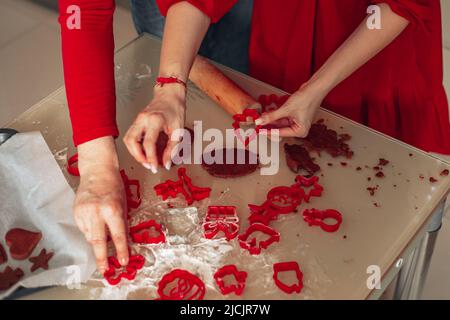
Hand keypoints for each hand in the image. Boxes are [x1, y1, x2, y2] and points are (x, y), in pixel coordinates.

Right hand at [74, 137, 128, 272]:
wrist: (97, 171)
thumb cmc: (114, 186)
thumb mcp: (124, 204)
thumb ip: (121, 222)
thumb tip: (121, 242)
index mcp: (113, 209)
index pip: (118, 235)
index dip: (121, 250)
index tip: (123, 261)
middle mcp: (97, 211)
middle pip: (98, 241)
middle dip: (101, 257)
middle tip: (105, 269)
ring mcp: (84, 212)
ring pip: (90, 236)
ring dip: (97, 240)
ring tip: (102, 229)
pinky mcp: (76, 211)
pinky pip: (83, 228)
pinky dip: (90, 230)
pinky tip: (94, 220)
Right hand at [123, 84, 185, 172]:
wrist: (170, 95)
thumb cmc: (176, 110)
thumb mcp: (178, 130)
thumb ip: (172, 149)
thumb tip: (166, 164)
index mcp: (155, 120)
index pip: (148, 143)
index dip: (151, 158)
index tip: (155, 167)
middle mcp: (143, 119)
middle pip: (132, 141)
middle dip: (138, 157)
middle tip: (149, 165)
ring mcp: (137, 119)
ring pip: (127, 139)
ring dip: (134, 153)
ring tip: (145, 160)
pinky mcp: (136, 121)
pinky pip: (130, 136)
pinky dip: (134, 147)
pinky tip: (143, 151)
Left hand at [255, 82, 326, 137]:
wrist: (314, 88)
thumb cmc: (306, 99)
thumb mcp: (286, 109)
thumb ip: (271, 116)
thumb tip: (260, 122)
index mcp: (300, 131)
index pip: (280, 133)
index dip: (268, 131)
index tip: (259, 130)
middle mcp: (299, 129)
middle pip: (280, 129)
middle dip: (269, 125)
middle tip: (259, 123)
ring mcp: (297, 123)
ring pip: (280, 123)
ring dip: (271, 120)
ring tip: (262, 117)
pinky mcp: (295, 116)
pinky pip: (283, 118)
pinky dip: (276, 116)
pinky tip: (268, 114)